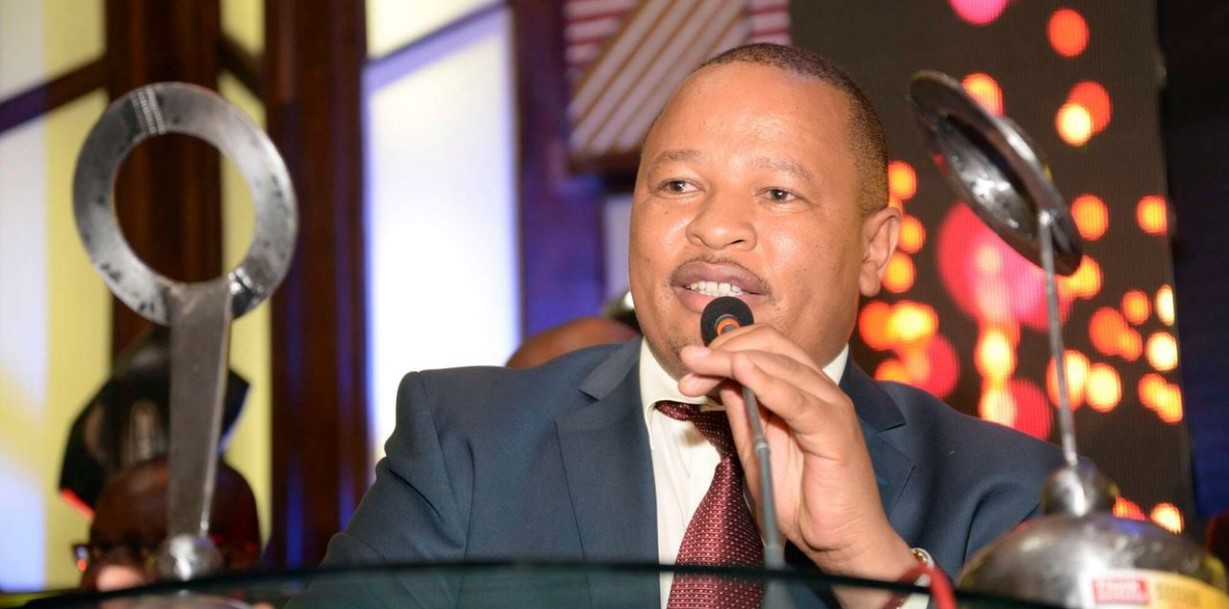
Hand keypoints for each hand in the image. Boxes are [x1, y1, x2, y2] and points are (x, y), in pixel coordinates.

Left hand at [676, 325, 915, 585]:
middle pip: (770, 345)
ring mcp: (831, 406)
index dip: (723, 348)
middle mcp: (819, 390)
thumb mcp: (756, 449)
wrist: (842, 542)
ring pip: (780, 364)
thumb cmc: (803, 500)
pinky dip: (766, 382)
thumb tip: (717, 378)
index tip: (688, 367)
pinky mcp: (835, 430)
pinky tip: (740, 372)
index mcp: (803, 389)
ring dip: (731, 362)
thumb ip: (742, 412)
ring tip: (697, 368)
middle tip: (688, 366)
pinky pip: (797, 400)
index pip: (764, 346)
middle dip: (722, 350)